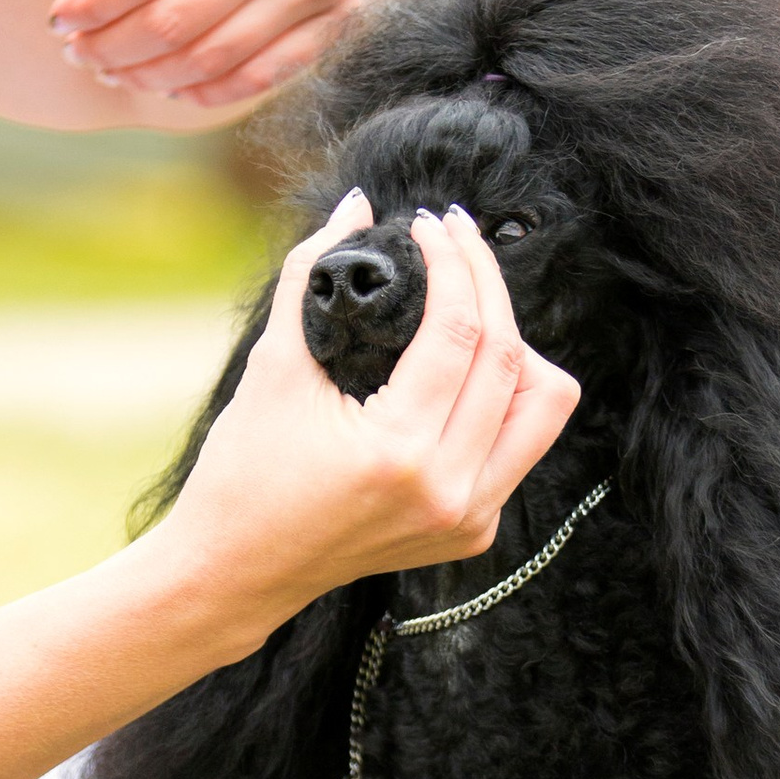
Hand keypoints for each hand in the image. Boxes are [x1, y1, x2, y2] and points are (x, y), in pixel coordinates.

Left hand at [46, 0, 490, 109]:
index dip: (92, 2)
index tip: (58, 18)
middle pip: (173, 19)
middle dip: (110, 45)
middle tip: (76, 54)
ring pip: (216, 55)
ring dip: (152, 74)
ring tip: (114, 70)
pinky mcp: (350, 11)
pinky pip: (271, 71)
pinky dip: (215, 89)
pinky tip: (177, 86)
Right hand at [164, 193, 579, 631]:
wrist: (235, 573)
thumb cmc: (242, 475)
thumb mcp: (272, 369)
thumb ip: (312, 276)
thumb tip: (355, 205)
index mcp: (399, 454)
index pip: (459, 333)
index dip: (453, 263)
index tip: (429, 225)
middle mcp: (450, 492)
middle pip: (514, 362)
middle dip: (488, 283)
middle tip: (457, 240)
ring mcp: (470, 519)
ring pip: (544, 408)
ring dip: (515, 345)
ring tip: (468, 306)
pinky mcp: (474, 532)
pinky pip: (520, 448)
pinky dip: (501, 399)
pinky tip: (461, 369)